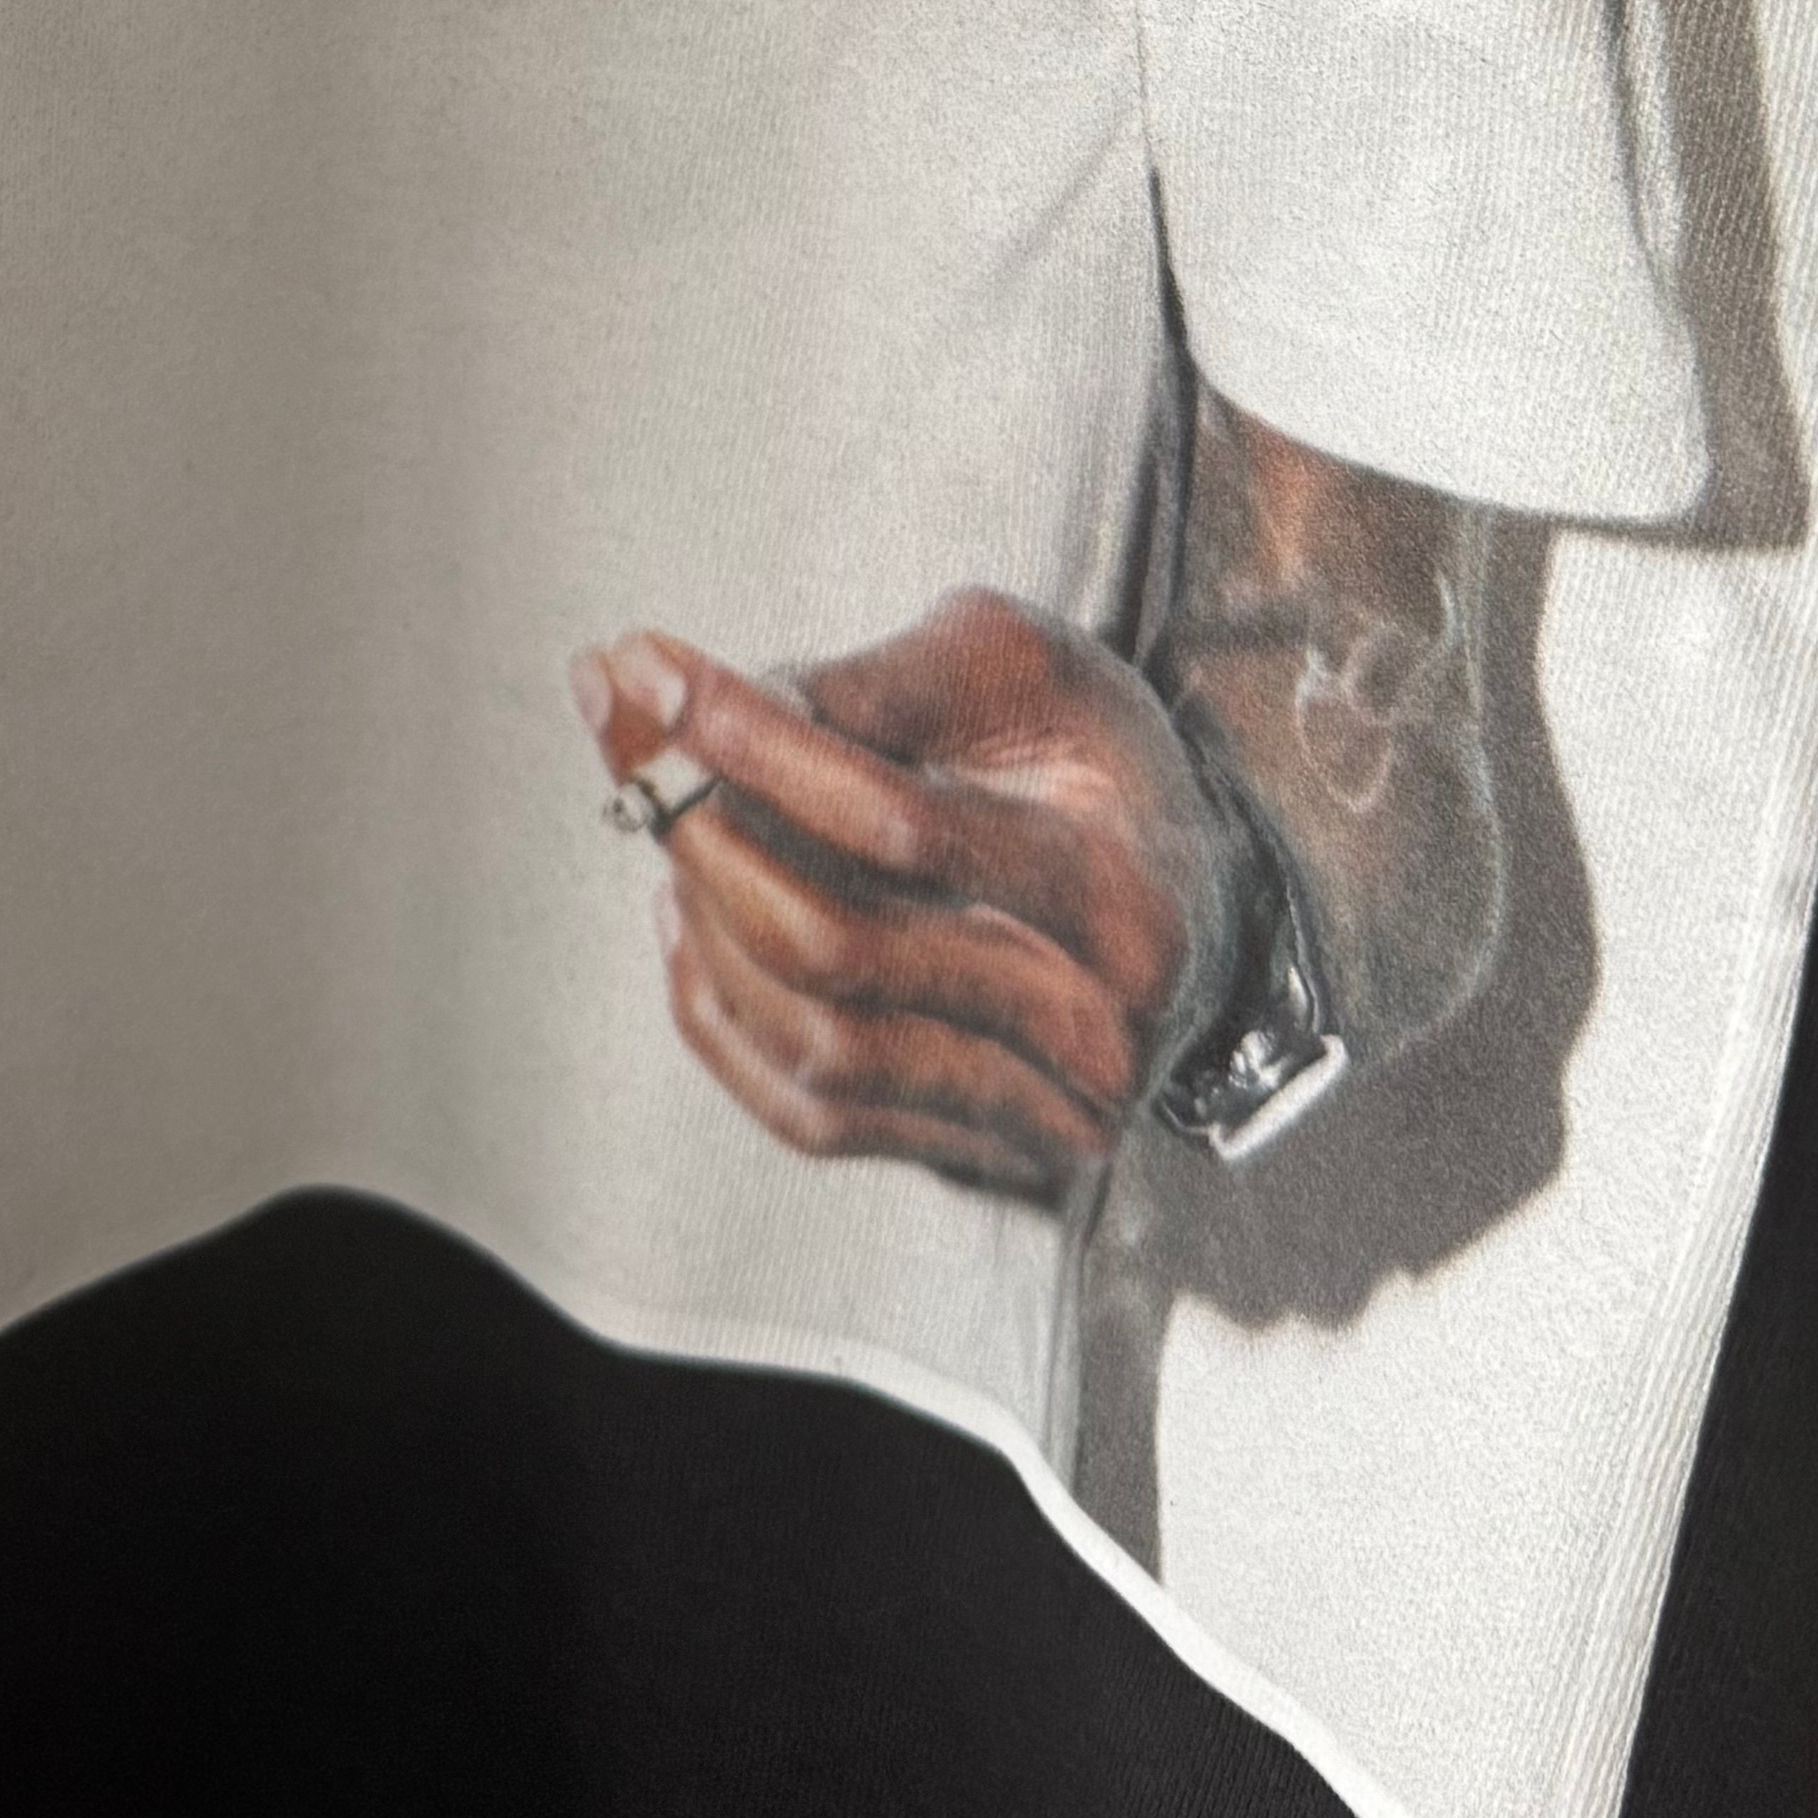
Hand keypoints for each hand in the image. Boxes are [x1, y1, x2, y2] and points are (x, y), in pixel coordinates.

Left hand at [572, 593, 1240, 1211]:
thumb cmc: (1096, 761)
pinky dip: (719, 1016)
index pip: (899, 823)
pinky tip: (687, 917)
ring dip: (701, 918)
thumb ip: (890, 682)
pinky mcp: (975, 1151)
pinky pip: (809, 1112)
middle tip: (624, 729)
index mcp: (1116, 890)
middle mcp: (1089, 1026)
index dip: (756, 743)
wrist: (1193, 901)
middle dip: (702, 827)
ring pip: (813, 1038)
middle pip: (840, 944)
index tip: (645, 667)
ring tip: (659, 811)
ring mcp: (1035, 1109)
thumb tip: (726, 703)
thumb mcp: (1026, 666)